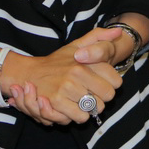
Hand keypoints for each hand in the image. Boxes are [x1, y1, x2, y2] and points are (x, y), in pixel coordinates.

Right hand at [6, 27, 125, 125]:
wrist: (29, 74)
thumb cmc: (57, 61)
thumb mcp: (77, 45)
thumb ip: (99, 37)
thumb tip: (119, 32)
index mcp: (85, 62)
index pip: (116, 82)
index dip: (111, 84)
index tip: (102, 82)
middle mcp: (77, 74)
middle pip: (108, 97)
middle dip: (102, 97)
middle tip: (92, 94)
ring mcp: (66, 89)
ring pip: (95, 109)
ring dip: (90, 108)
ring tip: (81, 101)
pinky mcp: (56, 103)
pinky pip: (80, 117)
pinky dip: (78, 115)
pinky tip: (72, 108)